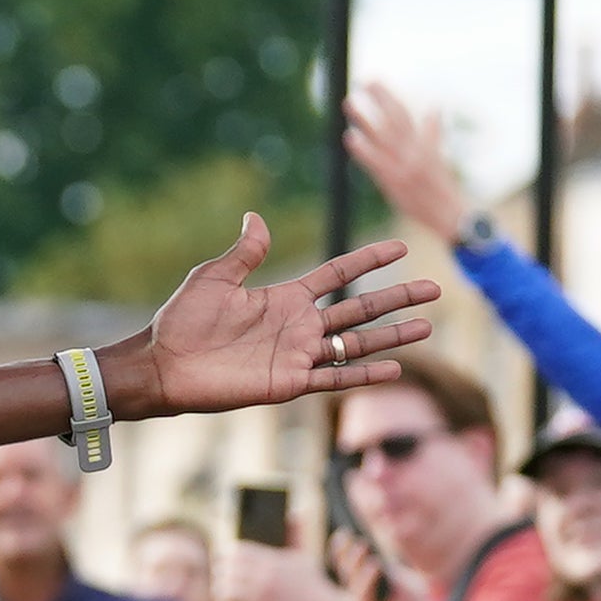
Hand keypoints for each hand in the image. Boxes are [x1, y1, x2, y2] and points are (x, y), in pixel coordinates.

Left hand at [123, 216, 440, 420]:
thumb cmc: (183, 320)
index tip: (400, 248)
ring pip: (356, 343)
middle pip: (360, 308)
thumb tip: (255, 217)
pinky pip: (334, 378)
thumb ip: (244, 252)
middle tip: (435, 289)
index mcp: (285, 297)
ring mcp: (297, 355)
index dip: (368, 260)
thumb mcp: (214, 276)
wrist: (164, 365)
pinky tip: (395, 370)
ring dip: (392, 336)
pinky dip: (364, 374)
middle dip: (398, 298)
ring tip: (427, 327)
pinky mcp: (288, 383)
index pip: (338, 274)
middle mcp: (299, 325)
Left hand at [342, 83, 479, 250]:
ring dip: (364, 118)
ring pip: (383, 135)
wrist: (451, 216)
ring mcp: (405, 165)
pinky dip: (363, 149)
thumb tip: (434, 108)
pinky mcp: (396, 181)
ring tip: (348, 102)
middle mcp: (415, 150)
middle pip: (395, 118)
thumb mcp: (439, 158)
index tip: (375, 81)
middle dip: (380, 98)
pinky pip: (376, 162)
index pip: (404, 114)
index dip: (389, 98)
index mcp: (424, 144)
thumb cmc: (443, 190)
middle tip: (365, 80)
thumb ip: (431, 134)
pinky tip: (349, 137)